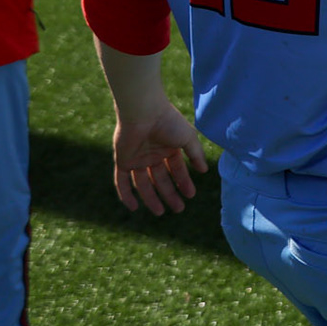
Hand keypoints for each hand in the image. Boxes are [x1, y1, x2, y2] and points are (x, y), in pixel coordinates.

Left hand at [112, 101, 208, 215]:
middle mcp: (152, 155)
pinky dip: (126, 195)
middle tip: (178, 209)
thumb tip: (204, 171)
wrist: (144, 113)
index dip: (184, 182)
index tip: (191, 195)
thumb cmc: (169, 122)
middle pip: (160, 179)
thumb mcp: (188, 138)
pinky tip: (134, 207)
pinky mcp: (123, 161)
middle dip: (170, 194)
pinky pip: (122, 182)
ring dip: (151, 198)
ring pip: (143, 184)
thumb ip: (196, 155)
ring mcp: (137, 159)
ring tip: (160, 212)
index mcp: (168, 148)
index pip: (176, 169)